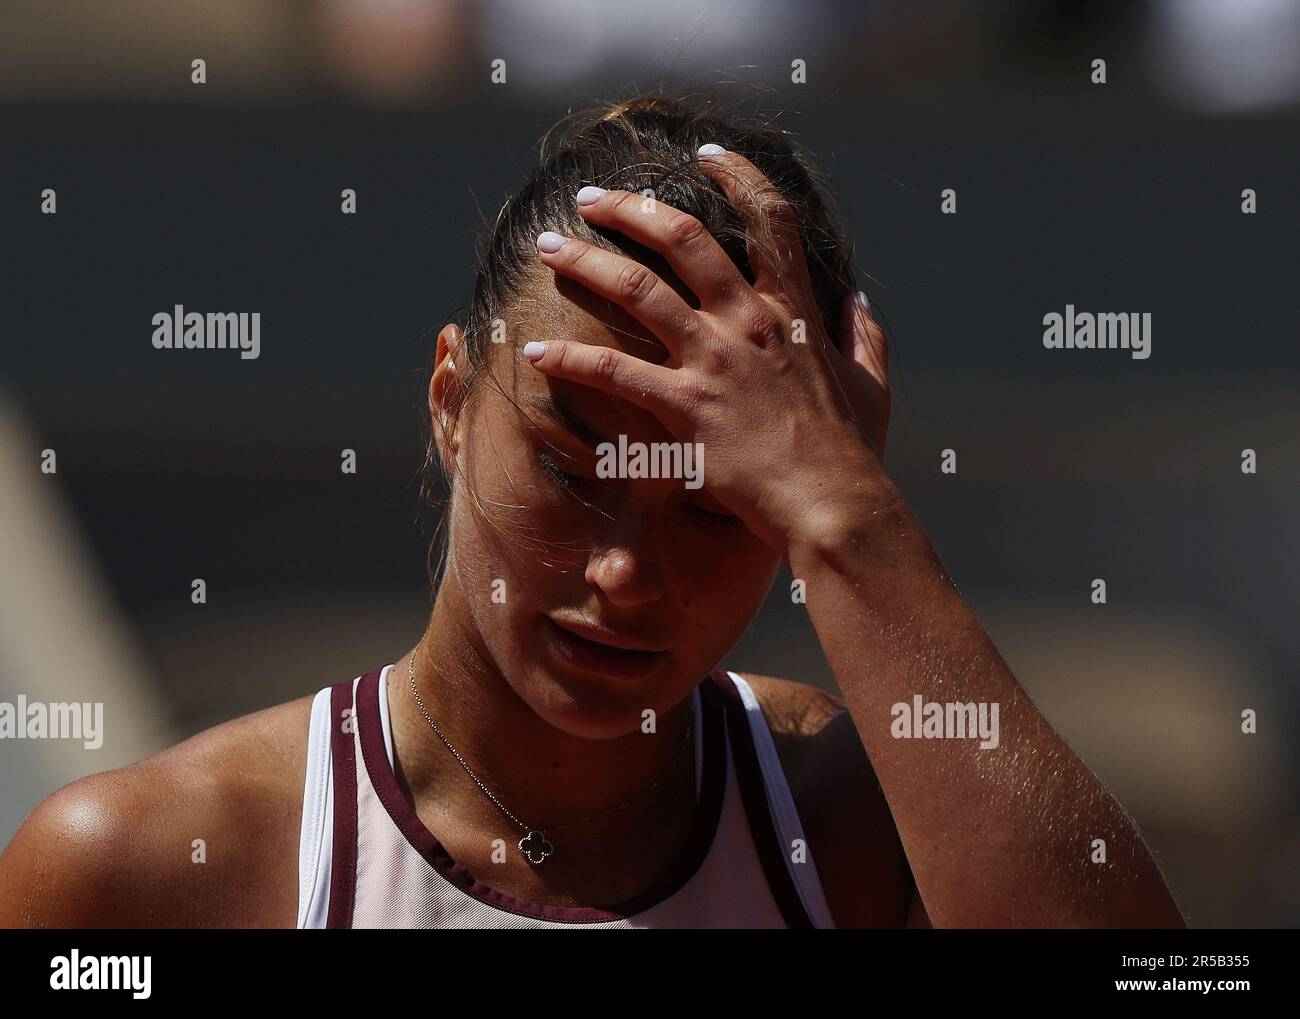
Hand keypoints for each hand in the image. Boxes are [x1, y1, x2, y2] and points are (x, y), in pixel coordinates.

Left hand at [526, 144, 891, 554]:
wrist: (832, 504)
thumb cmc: (851, 451)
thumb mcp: (871, 384)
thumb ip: (866, 336)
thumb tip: (859, 300)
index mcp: (793, 309)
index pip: (770, 217)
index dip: (738, 174)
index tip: (706, 154)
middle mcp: (748, 321)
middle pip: (683, 236)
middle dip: (630, 207)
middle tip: (588, 199)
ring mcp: (714, 362)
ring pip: (637, 290)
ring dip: (585, 262)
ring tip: (548, 249)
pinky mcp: (684, 407)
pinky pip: (614, 371)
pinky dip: (569, 356)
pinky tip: (533, 348)